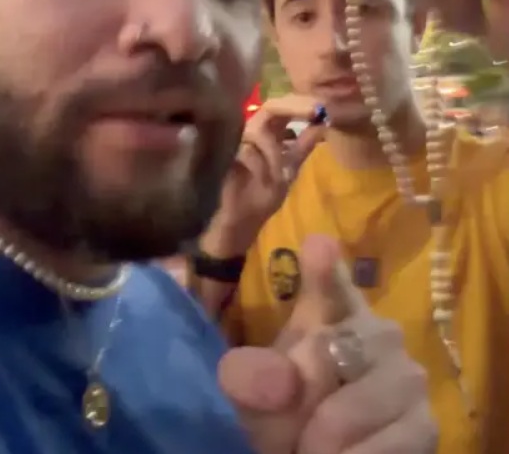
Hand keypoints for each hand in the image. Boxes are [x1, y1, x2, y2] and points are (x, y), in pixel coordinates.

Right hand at [203, 95, 325, 255]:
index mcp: (268, 131)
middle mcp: (252, 131)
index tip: (322, 107)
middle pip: (270, 107)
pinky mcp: (225, 157)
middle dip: (294, 108)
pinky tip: (271, 181)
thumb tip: (323, 124)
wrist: (242, 220)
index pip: (283, 106)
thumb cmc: (263, 192)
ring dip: (276, 151)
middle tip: (315, 112)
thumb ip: (303, 145)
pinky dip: (263, 167)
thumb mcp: (291, 167)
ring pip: (258, 131)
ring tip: (284, 173)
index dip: (302, 103)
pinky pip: (247, 154)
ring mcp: (237, 143)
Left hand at [219, 236, 436, 453]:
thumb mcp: (255, 394)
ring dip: (323, 437)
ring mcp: (406, 376)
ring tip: (311, 449)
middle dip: (302, 391)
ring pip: (355, 404)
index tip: (316, 245)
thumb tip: (279, 383)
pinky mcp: (425, 424)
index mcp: (330, 312)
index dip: (323, 268)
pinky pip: (385, 445)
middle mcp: (375, 333)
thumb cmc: (285, 413)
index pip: (329, 283)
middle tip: (293, 419)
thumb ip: (253, 378)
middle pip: (332, 349)